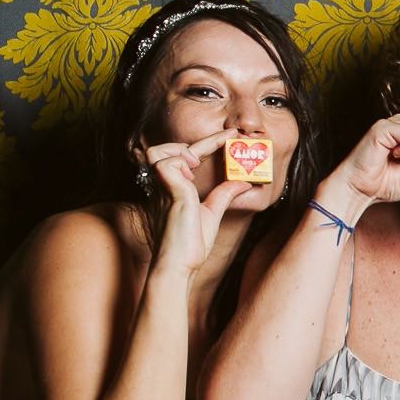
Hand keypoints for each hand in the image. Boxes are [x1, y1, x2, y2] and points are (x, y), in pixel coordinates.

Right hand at [147, 129, 251, 276]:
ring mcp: (162, 189)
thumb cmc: (190, 244)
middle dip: (191, 144)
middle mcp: (164, 186)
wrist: (180, 265)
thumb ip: (224, 195)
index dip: (210, 142)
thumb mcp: (212, 213)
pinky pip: (166, 164)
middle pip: (162, 149)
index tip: (232, 134)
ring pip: (157, 151)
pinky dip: (180, 164)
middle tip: (215, 155)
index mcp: (173, 189)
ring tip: (196, 166)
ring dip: (179, 151)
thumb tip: (242, 182)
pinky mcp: (169, 192)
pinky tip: (191, 177)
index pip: (187, 157)